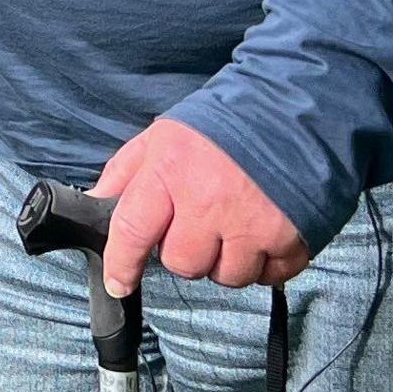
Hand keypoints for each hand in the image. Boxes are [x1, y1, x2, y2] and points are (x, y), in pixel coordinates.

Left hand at [91, 118, 311, 294]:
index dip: (122, 264)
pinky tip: (262, 238)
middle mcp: (210, 203)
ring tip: (233, 229)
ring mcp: (253, 223)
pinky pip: (269, 276)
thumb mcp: (163, 135)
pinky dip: (264, 265)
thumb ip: (125, 170)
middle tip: (199, 226)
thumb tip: (96, 200)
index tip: (120, 283)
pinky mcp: (292, 236)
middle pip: (184, 264)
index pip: (132, 231)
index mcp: (171, 173)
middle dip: (186, 253)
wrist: (296, 108)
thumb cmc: (223, 124)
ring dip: (226, 262)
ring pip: (227, 276)